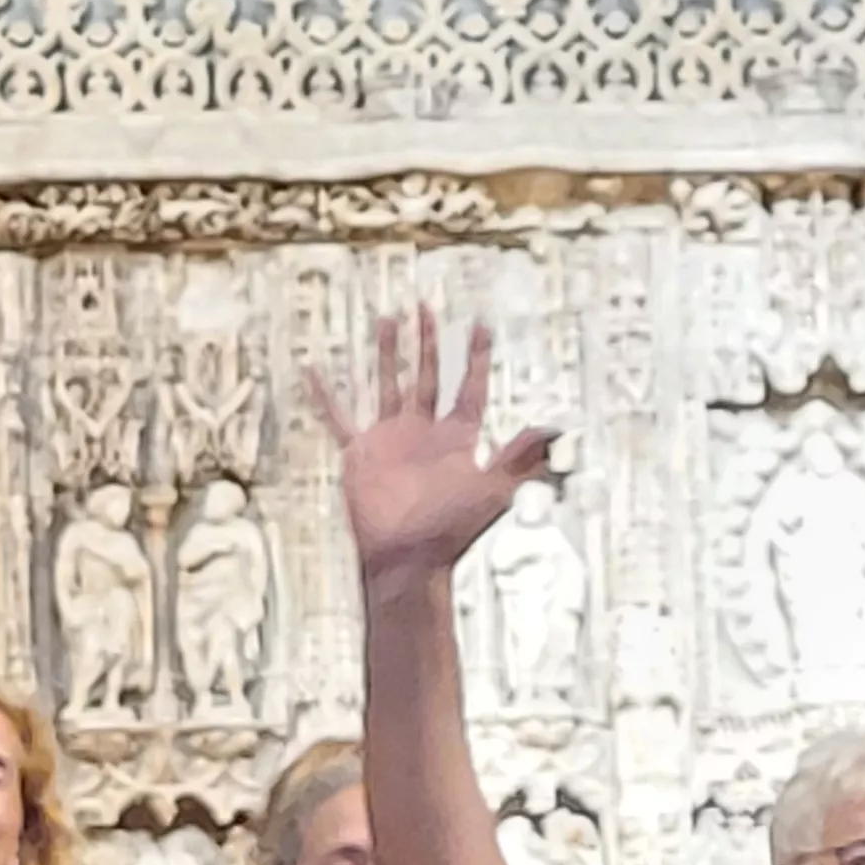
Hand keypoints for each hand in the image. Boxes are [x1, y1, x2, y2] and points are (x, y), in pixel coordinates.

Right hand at [309, 309, 558, 586]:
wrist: (409, 558)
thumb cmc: (452, 529)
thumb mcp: (494, 490)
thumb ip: (519, 458)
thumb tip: (551, 429)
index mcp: (458, 437)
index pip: (469, 388)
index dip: (476, 358)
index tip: (481, 326)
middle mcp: (425, 432)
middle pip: (428, 376)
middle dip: (428, 343)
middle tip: (426, 306)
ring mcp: (391, 439)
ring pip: (389, 383)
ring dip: (388, 353)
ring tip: (387, 318)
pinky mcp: (361, 452)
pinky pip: (338, 417)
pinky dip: (325, 395)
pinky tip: (313, 371)